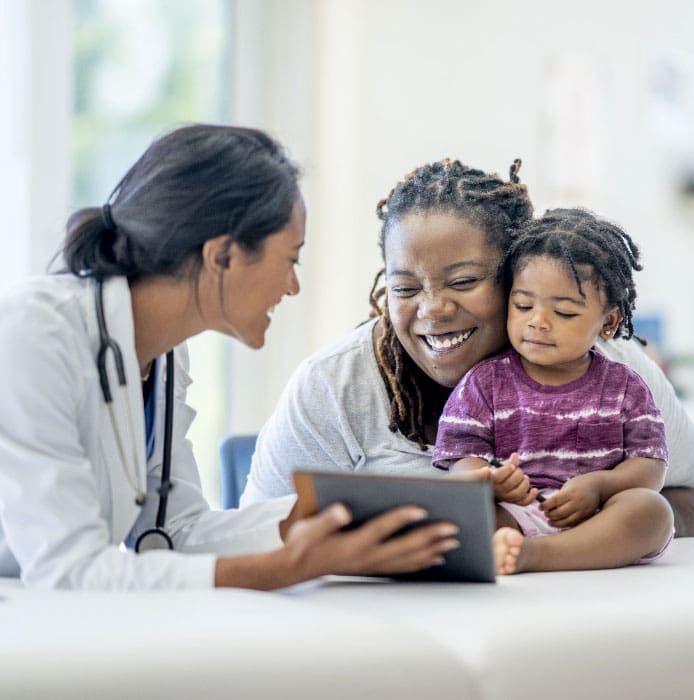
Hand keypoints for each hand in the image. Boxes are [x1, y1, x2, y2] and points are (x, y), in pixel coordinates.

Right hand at [283, 503, 459, 579]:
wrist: (296, 569)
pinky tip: (436, 558)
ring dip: (432, 550)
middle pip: (404, 547)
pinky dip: (422, 563)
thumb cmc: (303, 543)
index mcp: (352, 543)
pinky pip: (403, 568)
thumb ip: (327, 519)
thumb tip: (343, 509)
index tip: (422, 508)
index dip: (402, 518)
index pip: (382, 528)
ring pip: (408, 559)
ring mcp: (371, 565)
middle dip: (430, 537)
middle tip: (453, 527)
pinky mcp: (373, 569)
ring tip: (453, 541)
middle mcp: (366, 556)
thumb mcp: (309, 528)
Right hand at [490, 453, 537, 504]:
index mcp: (492, 480)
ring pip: (517, 493)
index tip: (512, 466)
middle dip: (518, 474)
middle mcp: (498, 491)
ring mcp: (507, 498)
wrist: (495, 487)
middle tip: (518, 470)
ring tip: (525, 478)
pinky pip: (524, 503)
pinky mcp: (514, 502)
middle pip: (509, 484)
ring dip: (525, 484)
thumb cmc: (498, 474)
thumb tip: (515, 455)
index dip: (507, 470)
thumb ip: (508, 462)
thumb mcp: (500, 468)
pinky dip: (531, 497)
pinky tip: (534, 490)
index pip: (498, 476)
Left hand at [540, 472, 601, 526]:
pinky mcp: (587, 516)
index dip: (545, 506)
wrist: (597, 486)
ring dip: (556, 523)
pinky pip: (574, 524)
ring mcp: (582, 511)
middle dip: (550, 515)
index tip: (540, 507)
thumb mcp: (568, 486)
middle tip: (546, 514)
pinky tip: (560, 524)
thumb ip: (559, 496)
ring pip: (566, 521)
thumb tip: (547, 506)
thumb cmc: (579, 484)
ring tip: (550, 522)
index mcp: (570, 493)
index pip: (554, 501)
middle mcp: (577, 502)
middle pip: (559, 513)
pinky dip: (565, 525)